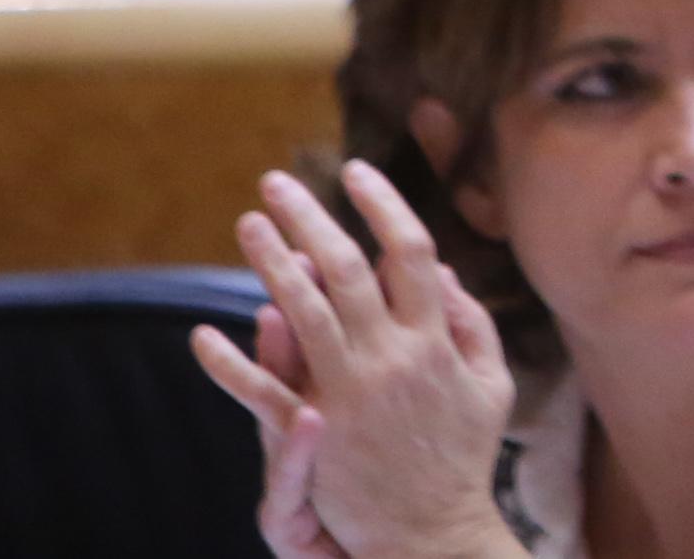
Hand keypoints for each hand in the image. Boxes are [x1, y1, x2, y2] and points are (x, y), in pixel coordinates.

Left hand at [189, 163, 511, 558]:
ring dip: (273, 263)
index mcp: (438, 338)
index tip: (357, 170)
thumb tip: (446, 269)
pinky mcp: (318, 434)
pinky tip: (203, 337)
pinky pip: (265, 394)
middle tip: (278, 181)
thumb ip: (472, 324)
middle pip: (349, 267)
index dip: (383, 205)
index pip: (412, 251)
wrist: (435, 533)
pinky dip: (232, 365)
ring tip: (247, 225)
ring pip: (306, 312)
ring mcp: (353, 393)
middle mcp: (394, 356)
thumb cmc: (465, 457)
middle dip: (312, 219)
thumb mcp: (491, 384)